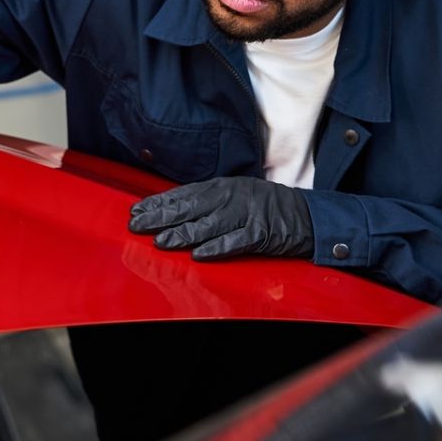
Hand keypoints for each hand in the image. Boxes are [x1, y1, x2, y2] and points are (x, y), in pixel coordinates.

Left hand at [129, 176, 314, 259]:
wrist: (305, 214)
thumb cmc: (264, 206)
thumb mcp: (234, 194)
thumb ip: (206, 201)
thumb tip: (172, 210)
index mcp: (221, 186)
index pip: (182, 194)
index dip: (158, 203)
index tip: (136, 211)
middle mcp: (230, 197)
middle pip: (189, 208)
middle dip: (160, 217)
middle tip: (137, 226)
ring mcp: (246, 214)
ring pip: (208, 225)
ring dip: (182, 234)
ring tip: (161, 242)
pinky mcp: (260, 233)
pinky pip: (234, 242)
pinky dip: (216, 248)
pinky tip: (198, 254)